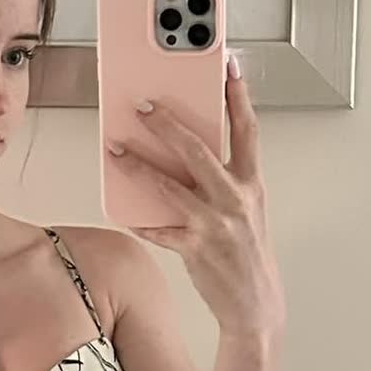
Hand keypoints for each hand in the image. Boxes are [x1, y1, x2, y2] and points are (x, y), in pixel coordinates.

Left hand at [104, 53, 285, 336]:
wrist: (255, 304)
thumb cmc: (247, 254)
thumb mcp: (247, 210)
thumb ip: (223, 181)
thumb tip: (186, 153)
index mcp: (252, 184)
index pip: (247, 130)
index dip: (238, 96)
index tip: (228, 66)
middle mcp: (236, 199)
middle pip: (198, 149)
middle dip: (168, 124)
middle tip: (144, 105)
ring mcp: (215, 223)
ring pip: (169, 184)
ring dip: (138, 164)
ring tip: (116, 148)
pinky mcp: (195, 247)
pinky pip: (159, 228)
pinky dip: (139, 218)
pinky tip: (121, 209)